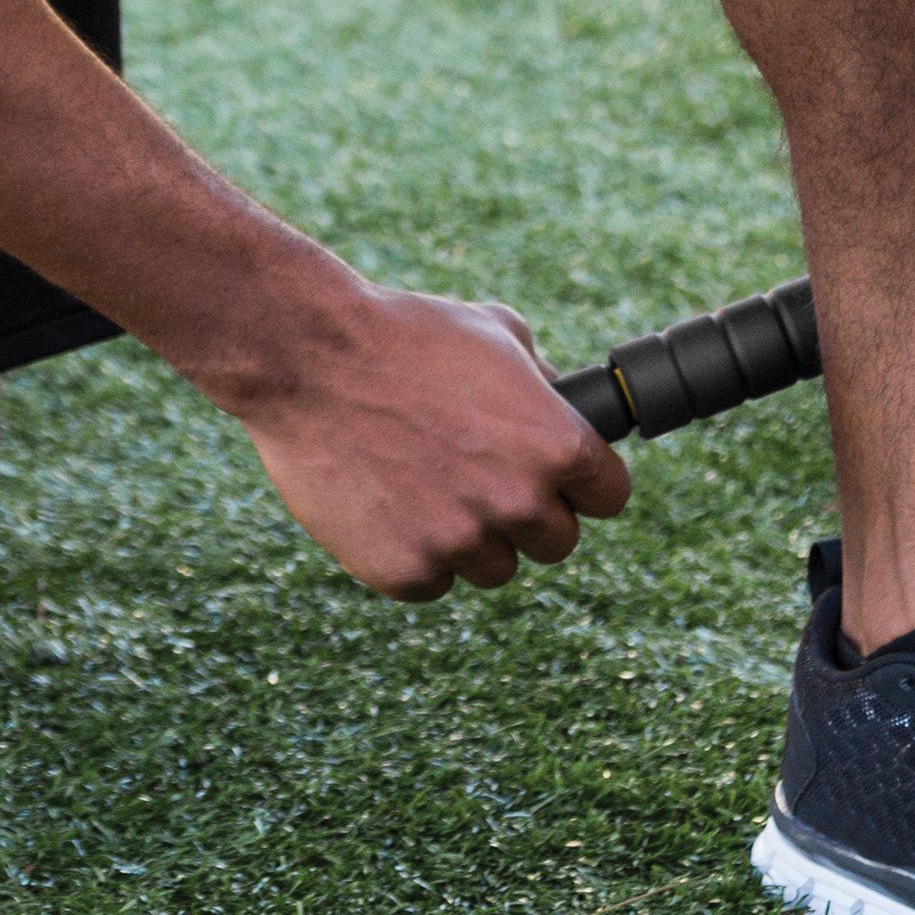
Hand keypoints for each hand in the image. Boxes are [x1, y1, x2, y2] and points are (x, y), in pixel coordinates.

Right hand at [223, 284, 630, 599]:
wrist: (306, 358)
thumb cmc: (402, 333)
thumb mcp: (493, 333)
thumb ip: (541, 382)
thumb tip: (561, 404)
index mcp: (556, 446)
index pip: (608, 497)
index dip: (582, 484)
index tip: (558, 478)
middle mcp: (518, 502)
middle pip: (557, 541)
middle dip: (526, 513)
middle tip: (480, 478)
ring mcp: (460, 544)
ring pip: (493, 568)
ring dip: (470, 538)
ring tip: (424, 485)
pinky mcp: (404, 572)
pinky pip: (431, 581)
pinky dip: (413, 552)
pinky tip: (385, 502)